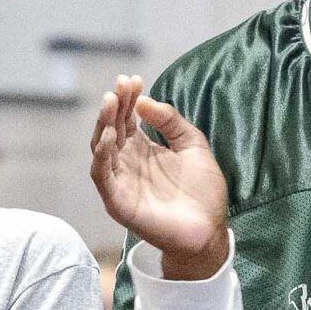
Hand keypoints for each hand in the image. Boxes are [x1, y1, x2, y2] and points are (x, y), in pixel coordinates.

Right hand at [89, 77, 228, 279]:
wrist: (209, 230)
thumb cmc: (203, 191)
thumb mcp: (193, 145)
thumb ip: (172, 122)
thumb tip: (145, 100)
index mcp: (142, 148)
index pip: (127, 118)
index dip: (128, 98)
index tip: (133, 79)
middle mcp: (127, 162)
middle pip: (111, 129)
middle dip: (114, 106)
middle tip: (120, 87)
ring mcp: (121, 182)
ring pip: (101, 149)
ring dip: (103, 125)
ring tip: (112, 103)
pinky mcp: (118, 202)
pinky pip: (103, 177)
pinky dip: (101, 156)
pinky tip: (109, 136)